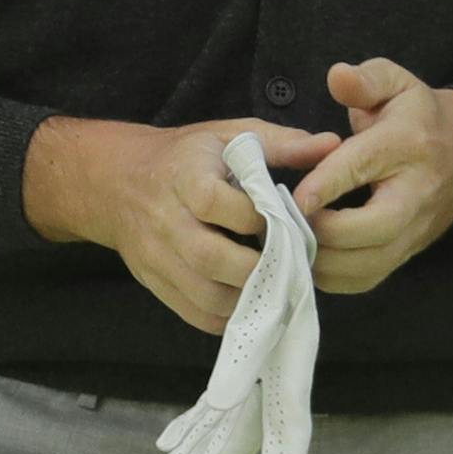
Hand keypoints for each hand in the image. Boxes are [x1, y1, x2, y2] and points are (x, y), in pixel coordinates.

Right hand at [25, 115, 339, 333]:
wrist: (119, 181)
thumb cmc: (188, 155)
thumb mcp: (230, 135)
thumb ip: (282, 143)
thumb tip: (333, 145)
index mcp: (185, 178)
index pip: (217, 205)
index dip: (256, 218)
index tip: (286, 222)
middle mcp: (166, 221)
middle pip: (209, 256)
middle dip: (257, 267)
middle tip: (292, 267)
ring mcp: (157, 258)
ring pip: (202, 293)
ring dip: (247, 299)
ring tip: (278, 289)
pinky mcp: (155, 283)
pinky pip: (192, 313)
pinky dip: (227, 317)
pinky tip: (253, 305)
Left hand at [291, 60, 452, 292]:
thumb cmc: (418, 116)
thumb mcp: (397, 83)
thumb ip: (366, 79)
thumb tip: (337, 75)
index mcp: (408, 143)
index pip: (364, 165)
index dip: (325, 184)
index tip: (292, 196)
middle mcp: (417, 191)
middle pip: (375, 226)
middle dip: (326, 231)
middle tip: (287, 222)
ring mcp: (416, 228)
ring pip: (371, 263)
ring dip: (324, 261)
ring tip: (290, 243)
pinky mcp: (409, 252)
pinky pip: (368, 279)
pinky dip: (333, 278)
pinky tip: (309, 258)